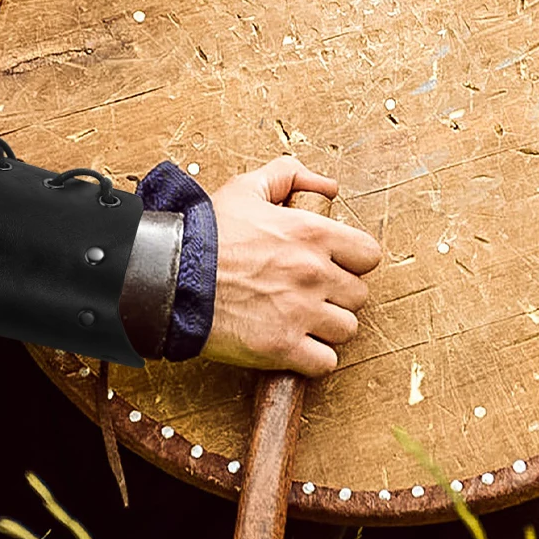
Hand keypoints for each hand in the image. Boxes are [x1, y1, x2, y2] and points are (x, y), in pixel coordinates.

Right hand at [203, 157, 381, 378]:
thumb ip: (289, 175)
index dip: (352, 260)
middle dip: (337, 295)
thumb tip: (326, 186)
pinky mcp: (283, 347)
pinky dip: (312, 358)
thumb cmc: (205, 234)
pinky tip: (293, 344)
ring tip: (300, 319)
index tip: (333, 264)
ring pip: (346, 330)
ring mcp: (301, 312)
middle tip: (309, 292)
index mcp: (312, 234)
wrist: (169, 275)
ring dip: (327, 327)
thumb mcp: (246, 188)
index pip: (368, 255)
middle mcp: (314, 273)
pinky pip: (325, 362)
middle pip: (358, 296)